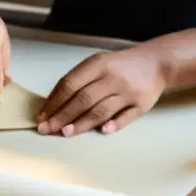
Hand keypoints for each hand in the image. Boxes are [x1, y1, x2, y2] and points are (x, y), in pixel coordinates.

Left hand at [36, 49, 165, 136]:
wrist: (155, 63)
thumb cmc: (118, 66)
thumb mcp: (98, 64)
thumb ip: (78, 81)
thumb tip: (53, 105)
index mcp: (97, 64)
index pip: (70, 84)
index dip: (53, 101)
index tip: (41, 116)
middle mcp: (111, 78)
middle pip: (83, 99)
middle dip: (62, 116)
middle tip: (47, 129)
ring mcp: (128, 91)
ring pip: (101, 110)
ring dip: (82, 123)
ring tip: (65, 133)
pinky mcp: (142, 104)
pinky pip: (126, 117)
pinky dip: (114, 124)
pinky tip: (102, 131)